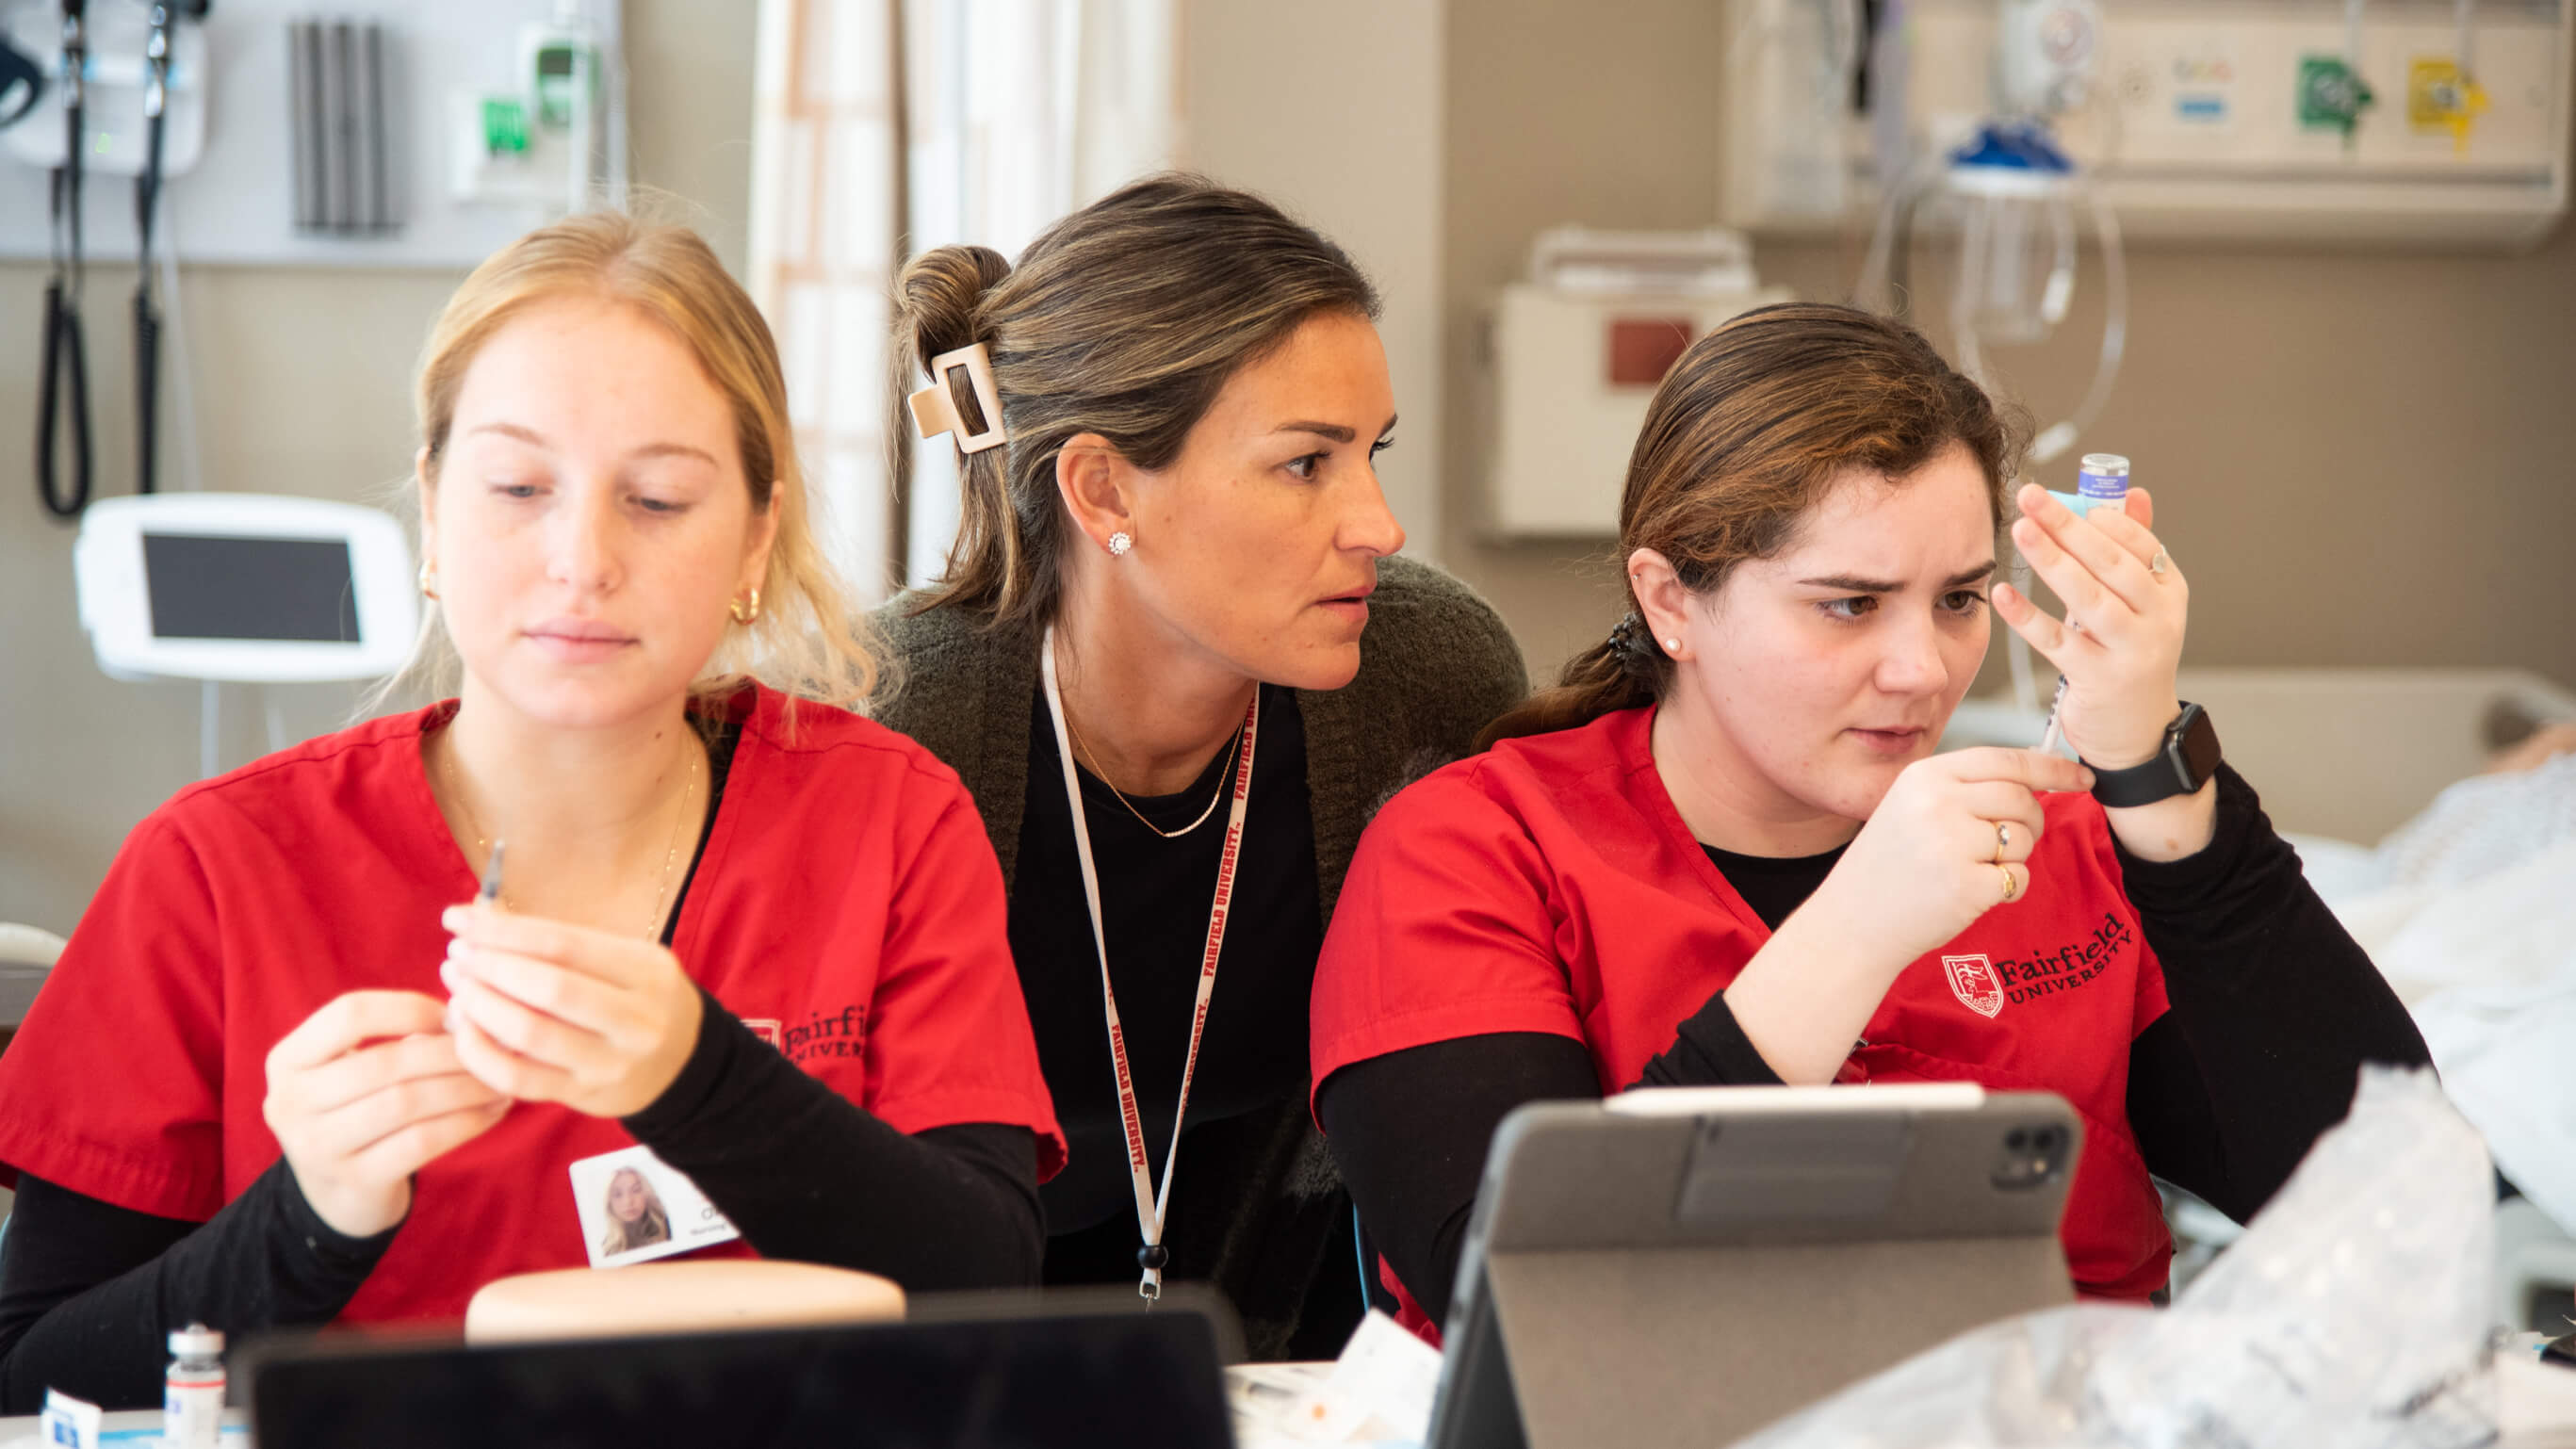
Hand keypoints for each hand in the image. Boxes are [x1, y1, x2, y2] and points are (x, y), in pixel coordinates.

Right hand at [261, 991, 510, 1237]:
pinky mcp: (355, 1180)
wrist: (338, 1191)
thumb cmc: (360, 1107)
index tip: (456, 1014)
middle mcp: (289, 1102)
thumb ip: (400, 1034)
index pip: (349, 1014)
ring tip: (502, 1079)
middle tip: (495, 1047)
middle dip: (449, 1052)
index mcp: (287, 1060)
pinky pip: (422, 1142)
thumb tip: (469, 1015)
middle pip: (384, 1062)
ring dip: (466, 1087)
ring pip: (407, 1103)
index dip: (409, 1007)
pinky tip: (495, 1110)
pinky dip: (467, 1122)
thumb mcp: (357, 1065)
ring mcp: (317, 1146)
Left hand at [439, 904, 704, 1118]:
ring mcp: (610, 1063)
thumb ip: (562, 943)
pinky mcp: (584, 1095)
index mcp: (646, 971)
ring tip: (458, 989)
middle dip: (489, 967)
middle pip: (548, 987)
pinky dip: (480, 1054)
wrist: (684, 1065)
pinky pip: (518, 1078)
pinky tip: (465, 1031)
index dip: (503, 930)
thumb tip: (481, 917)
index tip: (458, 919)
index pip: (563, 943)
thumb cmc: (639, 999)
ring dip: (480, 1007)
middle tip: (457, 957)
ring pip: (530, 1034)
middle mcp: (635, 1019)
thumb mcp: (625, 961)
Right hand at [1810, 747, 2096, 976]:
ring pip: (2022, 838)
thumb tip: (2035, 777)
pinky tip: (1972, 892)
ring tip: (1973, 869)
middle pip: (2021, 798)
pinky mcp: (1966, 884)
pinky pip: (2018, 877)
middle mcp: (1938, 803)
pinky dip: (2007, 887)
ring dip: (2013, 857)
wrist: (1851, 922)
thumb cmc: (1887, 867)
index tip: (2082, 775)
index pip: (2006, 760)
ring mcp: (1951, 844)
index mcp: (1925, 777)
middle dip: (2031, 820)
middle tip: (2007, 842)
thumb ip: (1964, 789)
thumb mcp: (1910, 807)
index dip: (2052, 767)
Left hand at [1993, 483, 2188, 770]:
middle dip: (2068, 527)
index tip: (2064, 495)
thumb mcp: (2142, 605)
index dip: (2101, 517)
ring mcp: (2130, 651)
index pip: (2139, 544)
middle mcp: (2157, 619)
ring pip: (2088, 598)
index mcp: (2169, 592)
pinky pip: (2056, 641)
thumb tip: (2132, 492)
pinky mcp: (2097, 679)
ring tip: (2020, 531)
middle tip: (2031, 497)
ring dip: (2051, 561)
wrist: (2137, 733)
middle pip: (2111, 565)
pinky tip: (2002, 594)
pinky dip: (2027, 616)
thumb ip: (2134, 549)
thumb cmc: (2129, 658)